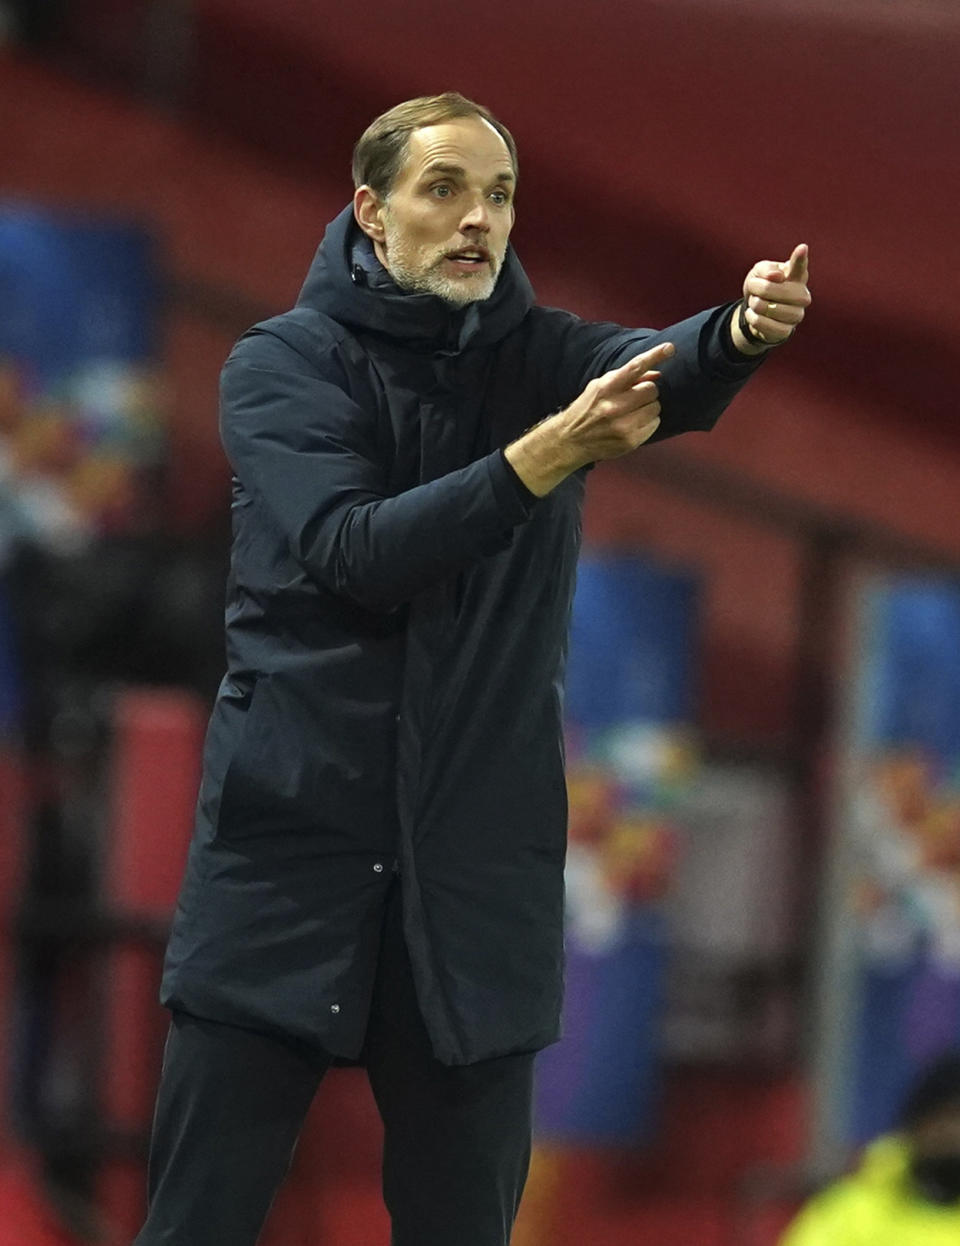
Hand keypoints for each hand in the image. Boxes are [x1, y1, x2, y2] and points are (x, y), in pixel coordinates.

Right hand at [505, 342, 673, 495]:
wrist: (571, 440)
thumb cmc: (588, 409)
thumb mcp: (599, 387)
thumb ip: (626, 379)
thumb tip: (657, 375)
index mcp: (605, 388)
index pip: (635, 367)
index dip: (655, 355)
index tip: (670, 348)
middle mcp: (614, 406)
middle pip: (651, 390)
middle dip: (647, 392)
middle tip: (635, 398)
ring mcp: (623, 425)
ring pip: (656, 407)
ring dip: (649, 408)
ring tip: (632, 413)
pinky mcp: (630, 441)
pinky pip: (655, 424)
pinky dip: (649, 423)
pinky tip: (633, 424)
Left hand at [739, 243, 811, 346]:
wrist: (756, 311)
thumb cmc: (761, 286)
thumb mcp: (758, 272)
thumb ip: (766, 269)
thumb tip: (777, 276)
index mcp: (797, 277)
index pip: (800, 267)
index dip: (800, 259)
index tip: (802, 248)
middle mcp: (802, 296)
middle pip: (782, 291)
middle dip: (762, 289)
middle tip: (753, 287)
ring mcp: (797, 315)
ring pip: (772, 309)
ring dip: (756, 304)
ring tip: (754, 302)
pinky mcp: (786, 331)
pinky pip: (767, 325)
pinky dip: (754, 318)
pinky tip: (752, 314)